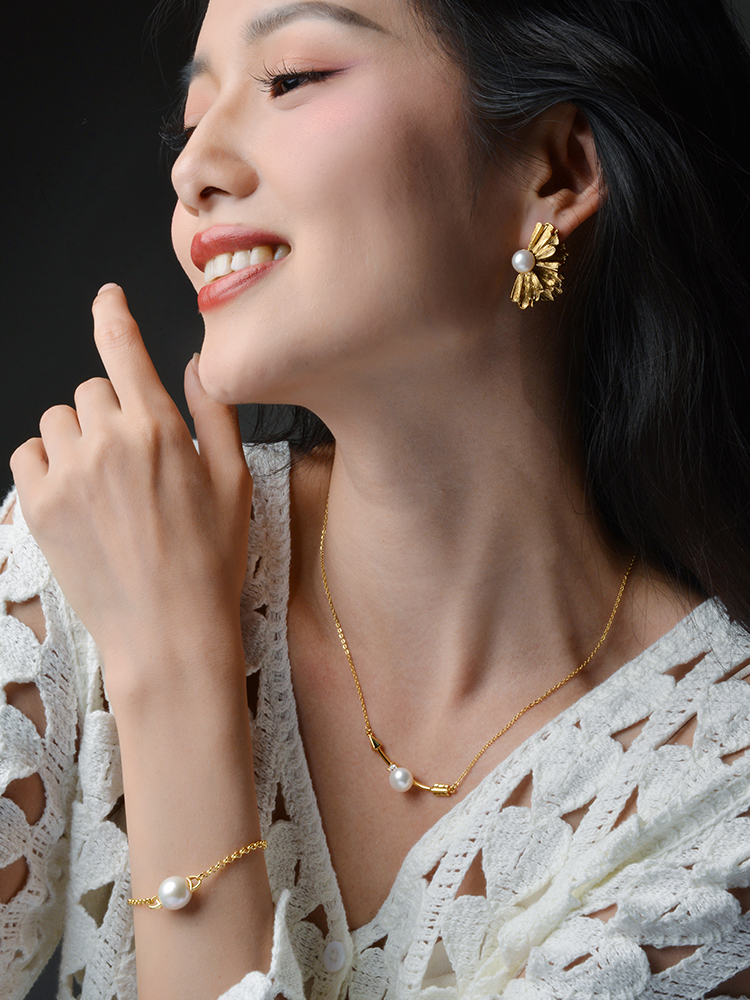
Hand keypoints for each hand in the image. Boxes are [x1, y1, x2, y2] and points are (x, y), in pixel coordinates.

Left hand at [10, 285, 251, 677]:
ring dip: (79, 438)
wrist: (168, 632)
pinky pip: (29, 454)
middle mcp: (107, 442)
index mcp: (158, 429)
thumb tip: (196, 364)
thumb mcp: (234, 482)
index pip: (123, 348)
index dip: (112, 314)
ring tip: (106, 483)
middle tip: (136, 459)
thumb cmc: (209, 560)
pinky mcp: (39, 506)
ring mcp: (67, 474)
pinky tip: (77, 496)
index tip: (107, 297)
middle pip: (92, 390)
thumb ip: (213, 413)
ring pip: (58, 420)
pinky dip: (49, 464)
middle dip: (112, 412)